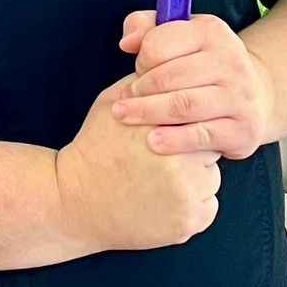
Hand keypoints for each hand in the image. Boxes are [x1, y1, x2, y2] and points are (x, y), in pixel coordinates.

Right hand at [54, 78, 221, 254]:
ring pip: (211, 178)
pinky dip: (192, 205)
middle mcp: (178, 162)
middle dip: (193, 150)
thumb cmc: (95, 149)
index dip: (185, 122)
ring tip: (159, 181)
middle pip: (209, 147)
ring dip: (195, 179)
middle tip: (164, 158)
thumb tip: (174, 64)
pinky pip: (208, 207)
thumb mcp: (113, 103)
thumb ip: (147, 85)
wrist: (75, 203)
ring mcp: (185, 196)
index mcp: (161, 127)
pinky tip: (162, 201)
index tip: (170, 129)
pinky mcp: (188, 222)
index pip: (200, 115)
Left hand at [112, 10, 276, 159]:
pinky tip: (153, 142)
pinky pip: (201, 135)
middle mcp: (231, 61)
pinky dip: (174, 140)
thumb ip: (146, 28)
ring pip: (184, 105)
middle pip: (170, 77)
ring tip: (126, 117)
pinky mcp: (243, 129)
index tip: (136, 72)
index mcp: (212, 31)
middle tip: (122, 103)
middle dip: (139, 91)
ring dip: (149, 113)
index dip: (141, 60)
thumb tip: (127, 42)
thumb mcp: (179, 35)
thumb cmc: (203, 64)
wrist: (253, 96)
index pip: (160, 44)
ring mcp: (240, 96)